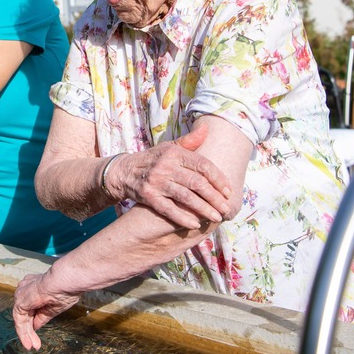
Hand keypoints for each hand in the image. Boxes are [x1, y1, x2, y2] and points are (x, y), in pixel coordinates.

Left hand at [11, 272, 80, 350]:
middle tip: (34, 345)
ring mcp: (22, 294)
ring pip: (21, 318)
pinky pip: (20, 320)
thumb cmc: (66, 289)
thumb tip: (35, 326)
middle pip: (25, 313)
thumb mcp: (53, 308)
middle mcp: (26, 289)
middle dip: (29, 330)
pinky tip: (28, 342)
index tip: (38, 334)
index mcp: (35, 287)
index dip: (33, 322)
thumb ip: (42, 316)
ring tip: (31, 346)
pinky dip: (23, 332)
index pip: (30, 307)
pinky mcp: (20, 301)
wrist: (65, 281)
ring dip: (26, 334)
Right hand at [106, 125, 234, 229]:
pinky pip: (168, 209)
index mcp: (174, 153)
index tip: (228, 191)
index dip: (218, 178)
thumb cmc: (153, 159)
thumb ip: (189, 141)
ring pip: (185, 197)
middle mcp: (165, 166)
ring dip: (203, 209)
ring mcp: (156, 182)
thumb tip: (206, 129)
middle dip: (214, 197)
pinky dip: (183, 218)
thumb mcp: (169, 147)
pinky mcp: (148, 197)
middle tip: (226, 208)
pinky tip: (195, 224)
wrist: (124, 171)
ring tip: (216, 217)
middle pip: (196, 183)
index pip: (202, 165)